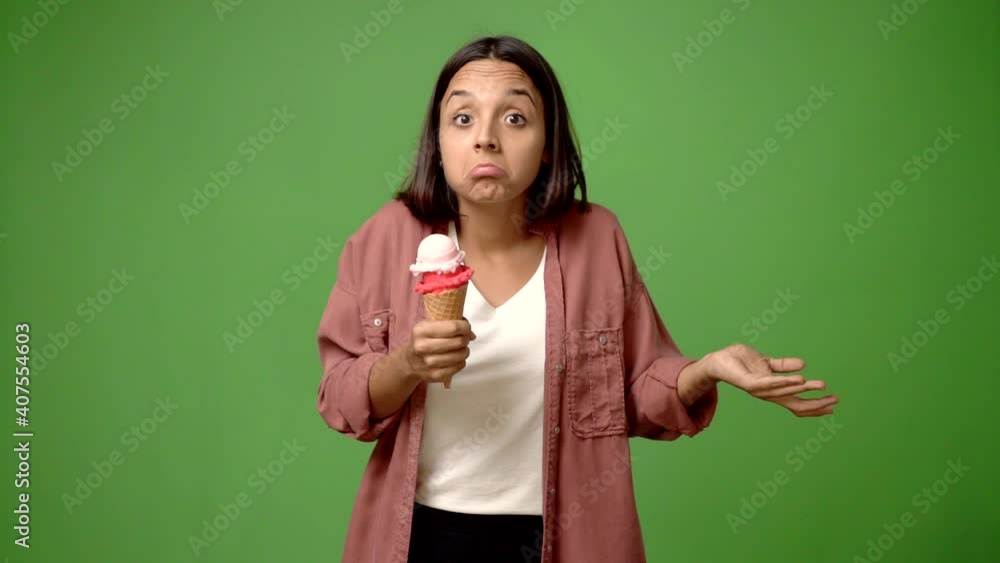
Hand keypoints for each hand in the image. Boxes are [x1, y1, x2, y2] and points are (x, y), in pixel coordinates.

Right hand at [399, 317, 474, 388]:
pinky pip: (458, 366)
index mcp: (421, 331)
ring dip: (464, 351)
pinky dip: (461, 361)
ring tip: (460, 348)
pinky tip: (456, 358)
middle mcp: (423, 347)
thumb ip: (450, 324)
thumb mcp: (429, 325)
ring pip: (460, 355)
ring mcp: (429, 363)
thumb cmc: (423, 340)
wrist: (409, 362)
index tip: (466, 328)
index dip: (465, 327)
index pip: (453, 327)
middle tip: (463, 339)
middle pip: (458, 342)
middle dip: (465, 339)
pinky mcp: (435, 375)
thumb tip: (472, 335)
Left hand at [703, 343, 837, 416]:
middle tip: (835, 401)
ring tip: (822, 385)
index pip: (797, 403)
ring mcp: (760, 390)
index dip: (815, 406)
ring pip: (786, 392)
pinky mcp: (750, 382)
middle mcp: (768, 394)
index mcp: (774, 391)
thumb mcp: (767, 362)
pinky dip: (786, 381)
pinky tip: (801, 379)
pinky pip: (771, 383)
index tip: (833, 406)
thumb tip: (804, 364)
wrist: (719, 359)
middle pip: (796, 404)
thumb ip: (784, 366)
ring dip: (805, 389)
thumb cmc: (740, 361)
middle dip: (816, 404)